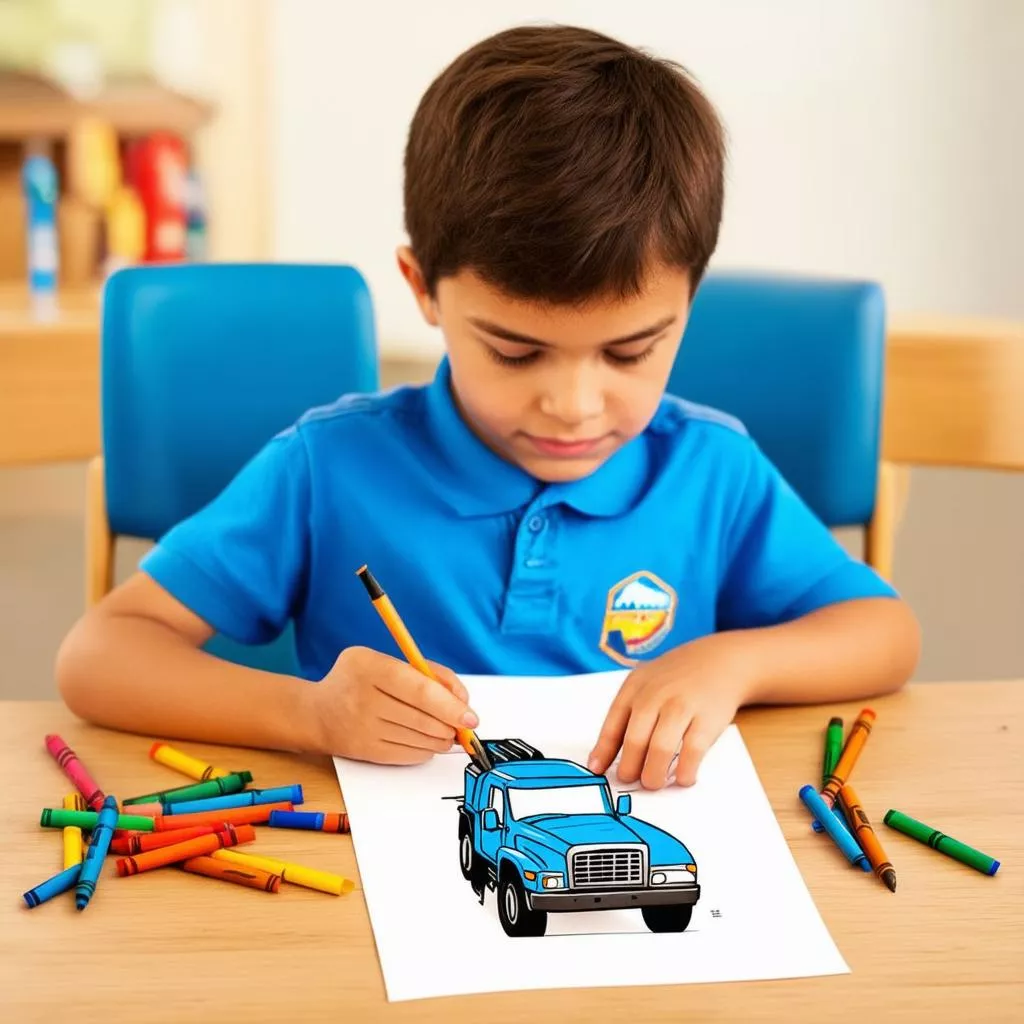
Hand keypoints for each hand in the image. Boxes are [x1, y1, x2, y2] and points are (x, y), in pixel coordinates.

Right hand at [304, 645, 477, 763]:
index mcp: (368, 667)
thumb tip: (462, 699)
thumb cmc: (361, 680)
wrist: (317, 713)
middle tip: (464, 725)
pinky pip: (409, 755)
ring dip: (442, 738)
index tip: (471, 717)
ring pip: (420, 739)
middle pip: (423, 718)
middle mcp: (362, 699)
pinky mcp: (366, 752)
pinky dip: (427, 749)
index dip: (450, 705)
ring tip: (447, 732)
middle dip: (451, 725)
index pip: (419, 689)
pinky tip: (428, 741)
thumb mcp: (385, 660)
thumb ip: (425, 672)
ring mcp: (363, 729)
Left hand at [587, 635, 753, 789]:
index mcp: (634, 688)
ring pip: (661, 749)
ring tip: (653, 782)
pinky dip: (685, 771)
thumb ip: (626, 715)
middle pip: (635, 740)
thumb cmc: (675, 679)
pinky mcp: (707, 719)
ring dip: (654, 774)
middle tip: (630, 780)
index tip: (597, 770)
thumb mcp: (644, 684)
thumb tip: (603, 756)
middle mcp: (656, 695)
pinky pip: (692, 752)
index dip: (603, 751)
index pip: (613, 724)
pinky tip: (682, 778)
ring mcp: (682, 706)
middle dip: (629, 768)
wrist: (719, 660)